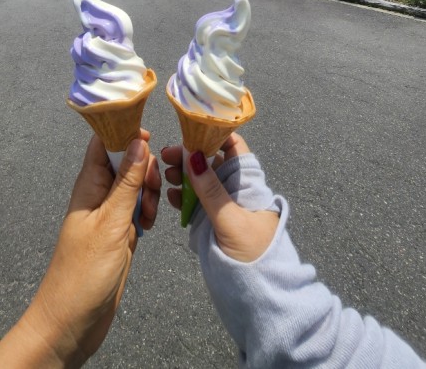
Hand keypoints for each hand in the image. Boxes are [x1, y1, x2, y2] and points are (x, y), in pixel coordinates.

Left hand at [0, 130, 160, 367]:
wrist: (72, 323)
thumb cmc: (82, 274)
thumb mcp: (111, 223)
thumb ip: (127, 182)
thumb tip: (140, 141)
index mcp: (89, 184)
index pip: (104, 141)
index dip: (125, 132)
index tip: (149, 137)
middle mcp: (99, 194)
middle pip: (127, 161)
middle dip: (145, 169)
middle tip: (148, 191)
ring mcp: (109, 213)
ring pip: (136, 185)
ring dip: (148, 193)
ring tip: (147, 215)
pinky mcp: (120, 232)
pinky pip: (138, 208)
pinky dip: (148, 212)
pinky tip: (148, 226)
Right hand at [162, 133, 278, 262]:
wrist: (260, 296)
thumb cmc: (254, 254)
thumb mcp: (231, 221)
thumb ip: (210, 190)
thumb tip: (192, 154)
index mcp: (249, 183)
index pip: (234, 148)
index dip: (214, 134)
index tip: (189, 129)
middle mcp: (236, 190)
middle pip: (211, 163)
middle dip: (189, 155)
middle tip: (166, 155)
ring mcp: (222, 206)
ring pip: (200, 181)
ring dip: (182, 175)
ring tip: (165, 174)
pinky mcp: (211, 222)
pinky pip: (195, 202)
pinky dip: (182, 196)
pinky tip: (170, 195)